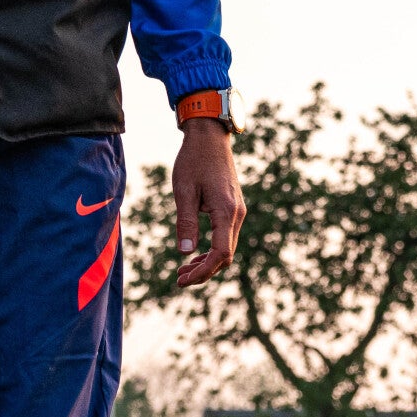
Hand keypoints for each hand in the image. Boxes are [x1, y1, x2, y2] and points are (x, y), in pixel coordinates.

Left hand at [172, 118, 245, 287]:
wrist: (210, 136)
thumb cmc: (193, 160)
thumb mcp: (183, 191)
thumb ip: (186, 221)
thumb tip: (186, 252)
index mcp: (226, 212)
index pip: (219, 255)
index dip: (202, 272)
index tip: (182, 279)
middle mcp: (237, 214)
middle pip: (225, 256)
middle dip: (203, 271)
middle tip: (179, 278)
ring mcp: (238, 211)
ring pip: (227, 248)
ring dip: (207, 262)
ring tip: (184, 269)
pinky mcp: (233, 207)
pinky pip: (226, 236)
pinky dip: (212, 249)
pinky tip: (196, 253)